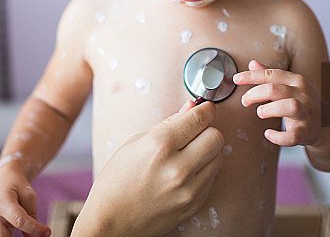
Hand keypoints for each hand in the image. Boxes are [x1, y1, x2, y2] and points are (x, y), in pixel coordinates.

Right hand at [0, 163, 50, 236]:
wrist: (5, 179)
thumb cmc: (18, 185)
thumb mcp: (29, 195)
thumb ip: (31, 215)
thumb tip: (35, 236)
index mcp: (3, 203)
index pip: (20, 221)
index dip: (35, 229)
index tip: (47, 232)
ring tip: (28, 235)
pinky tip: (24, 236)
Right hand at [71, 100, 223, 236]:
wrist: (110, 222)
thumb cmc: (116, 181)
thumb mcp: (135, 143)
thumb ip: (168, 123)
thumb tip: (191, 107)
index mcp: (160, 145)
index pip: (199, 118)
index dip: (205, 109)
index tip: (205, 108)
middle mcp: (178, 167)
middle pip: (216, 137)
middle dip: (208, 129)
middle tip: (195, 132)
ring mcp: (188, 189)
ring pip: (218, 157)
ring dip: (208, 150)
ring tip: (188, 153)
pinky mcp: (194, 204)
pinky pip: (211, 178)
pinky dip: (203, 170)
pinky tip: (185, 171)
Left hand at [234, 59, 321, 146]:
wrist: (325, 124)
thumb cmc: (301, 101)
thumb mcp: (288, 85)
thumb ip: (270, 75)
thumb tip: (252, 63)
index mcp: (297, 80)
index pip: (271, 74)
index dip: (251, 76)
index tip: (236, 79)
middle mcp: (303, 94)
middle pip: (275, 89)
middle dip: (255, 94)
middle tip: (245, 101)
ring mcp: (306, 113)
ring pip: (288, 107)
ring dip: (269, 110)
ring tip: (260, 113)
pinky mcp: (306, 132)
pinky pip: (291, 136)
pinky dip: (277, 136)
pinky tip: (268, 134)